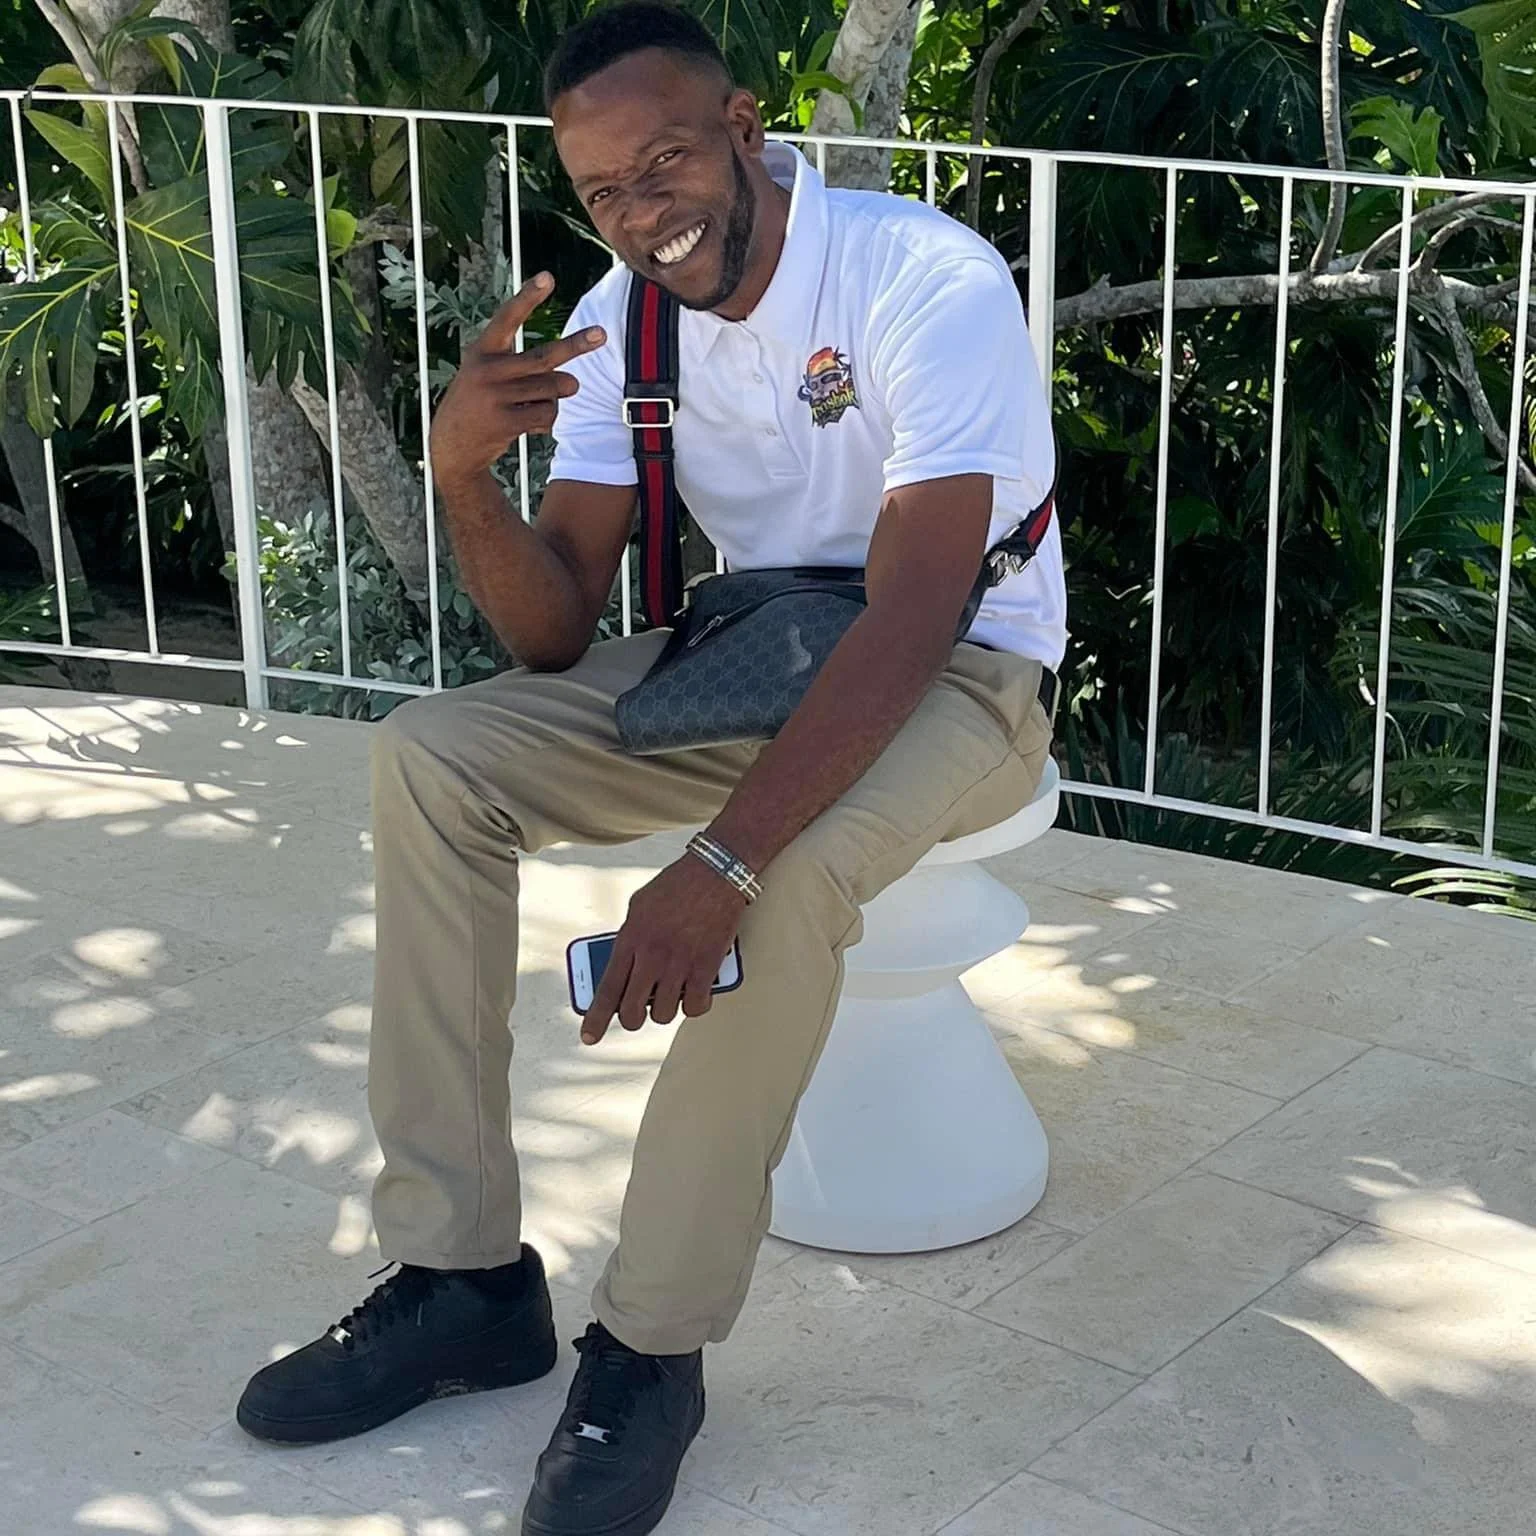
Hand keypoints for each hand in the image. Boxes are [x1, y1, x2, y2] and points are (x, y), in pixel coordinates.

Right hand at [429, 272, 605, 492]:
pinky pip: (547, 414)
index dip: (528, 297)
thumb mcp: (486, 373)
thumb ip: (525, 367)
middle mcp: (487, 369)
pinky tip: (527, 423)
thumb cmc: (479, 402)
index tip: (548, 277)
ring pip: (551, 389)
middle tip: (601, 334)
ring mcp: (495, 396)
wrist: (451, 445)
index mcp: (482, 350)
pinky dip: (547, 419)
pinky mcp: (504, 422)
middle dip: (575, 346)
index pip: (507, 318)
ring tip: (533, 402)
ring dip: (554, 397)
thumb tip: (573, 382)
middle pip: (544, 357)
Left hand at [581, 857, 747, 1044]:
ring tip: (670, 995)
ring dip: (665, 1010)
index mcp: (629, 938)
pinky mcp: (707, 965)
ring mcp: (680, 962)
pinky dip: (696, 1005)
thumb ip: (629, 938)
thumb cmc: (677, 886)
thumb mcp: (639, 907)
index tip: (589, 1037)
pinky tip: (696, 994)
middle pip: (632, 1010)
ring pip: (664, 1013)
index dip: (596, 1018)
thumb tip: (625, 968)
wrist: (715, 872)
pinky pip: (697, 1005)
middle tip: (637, 1015)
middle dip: (632, 1020)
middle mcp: (652, 954)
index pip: (607, 989)